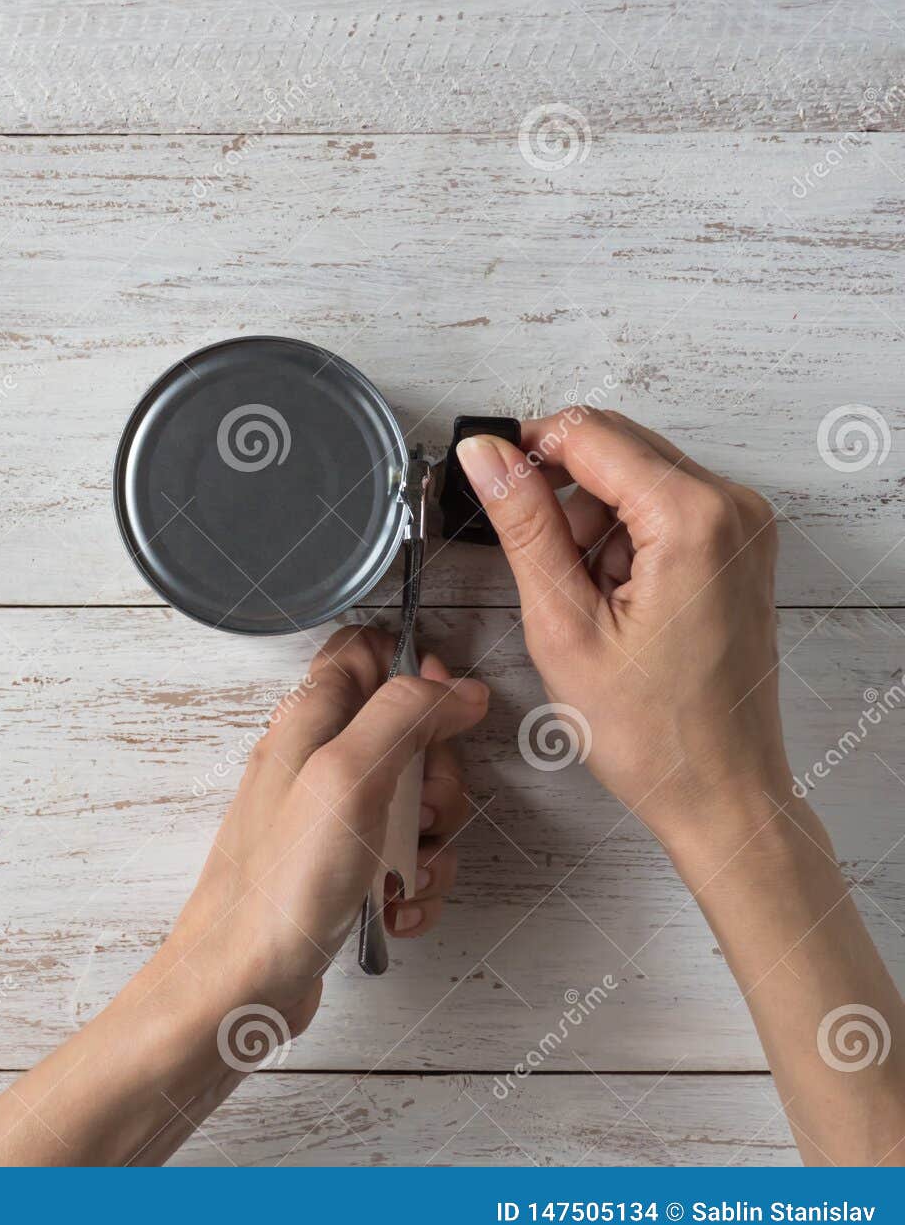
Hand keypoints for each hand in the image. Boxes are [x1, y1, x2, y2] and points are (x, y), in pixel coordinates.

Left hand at [161, 625, 488, 1029]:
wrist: (240, 985)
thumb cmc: (279, 884)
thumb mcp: (347, 775)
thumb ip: (403, 715)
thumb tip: (457, 687)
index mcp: (307, 724)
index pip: (364, 655)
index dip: (415, 672)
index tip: (442, 717)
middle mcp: (314, 764)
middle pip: (407, 736)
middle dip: (438, 779)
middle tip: (422, 814)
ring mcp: (327, 821)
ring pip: (414, 805)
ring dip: (431, 845)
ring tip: (405, 875)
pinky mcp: (338, 872)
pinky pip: (401, 862)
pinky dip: (413, 887)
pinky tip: (395, 910)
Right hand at [456, 407, 785, 856]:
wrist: (719, 791)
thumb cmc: (652, 731)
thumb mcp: (562, 623)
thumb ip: (522, 525)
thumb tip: (485, 455)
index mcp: (695, 518)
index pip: (589, 433)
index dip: (524, 447)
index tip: (482, 475)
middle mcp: (733, 507)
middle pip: (615, 446)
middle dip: (560, 492)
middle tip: (540, 568)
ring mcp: (742, 525)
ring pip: (633, 476)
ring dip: (591, 522)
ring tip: (587, 602)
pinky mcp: (736, 546)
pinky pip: (660, 508)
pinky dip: (622, 540)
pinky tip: (614, 599)